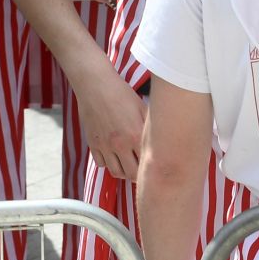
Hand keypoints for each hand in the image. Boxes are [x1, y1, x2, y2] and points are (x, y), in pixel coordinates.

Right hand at [80, 62, 146, 179]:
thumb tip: (166, 141)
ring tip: (128, 164)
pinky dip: (108, 163)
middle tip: (142, 169)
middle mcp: (119, 144)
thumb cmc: (121, 93)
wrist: (94, 84)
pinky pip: (101, 163)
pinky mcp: (92, 142)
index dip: (152, 169)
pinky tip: (113, 154)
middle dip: (138, 175)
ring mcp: (104, 144)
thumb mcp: (142, 108)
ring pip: (115, 172)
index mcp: (135, 135)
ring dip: (123, 171)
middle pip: (131, 174)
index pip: (147, 165)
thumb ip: (152, 128)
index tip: (155, 167)